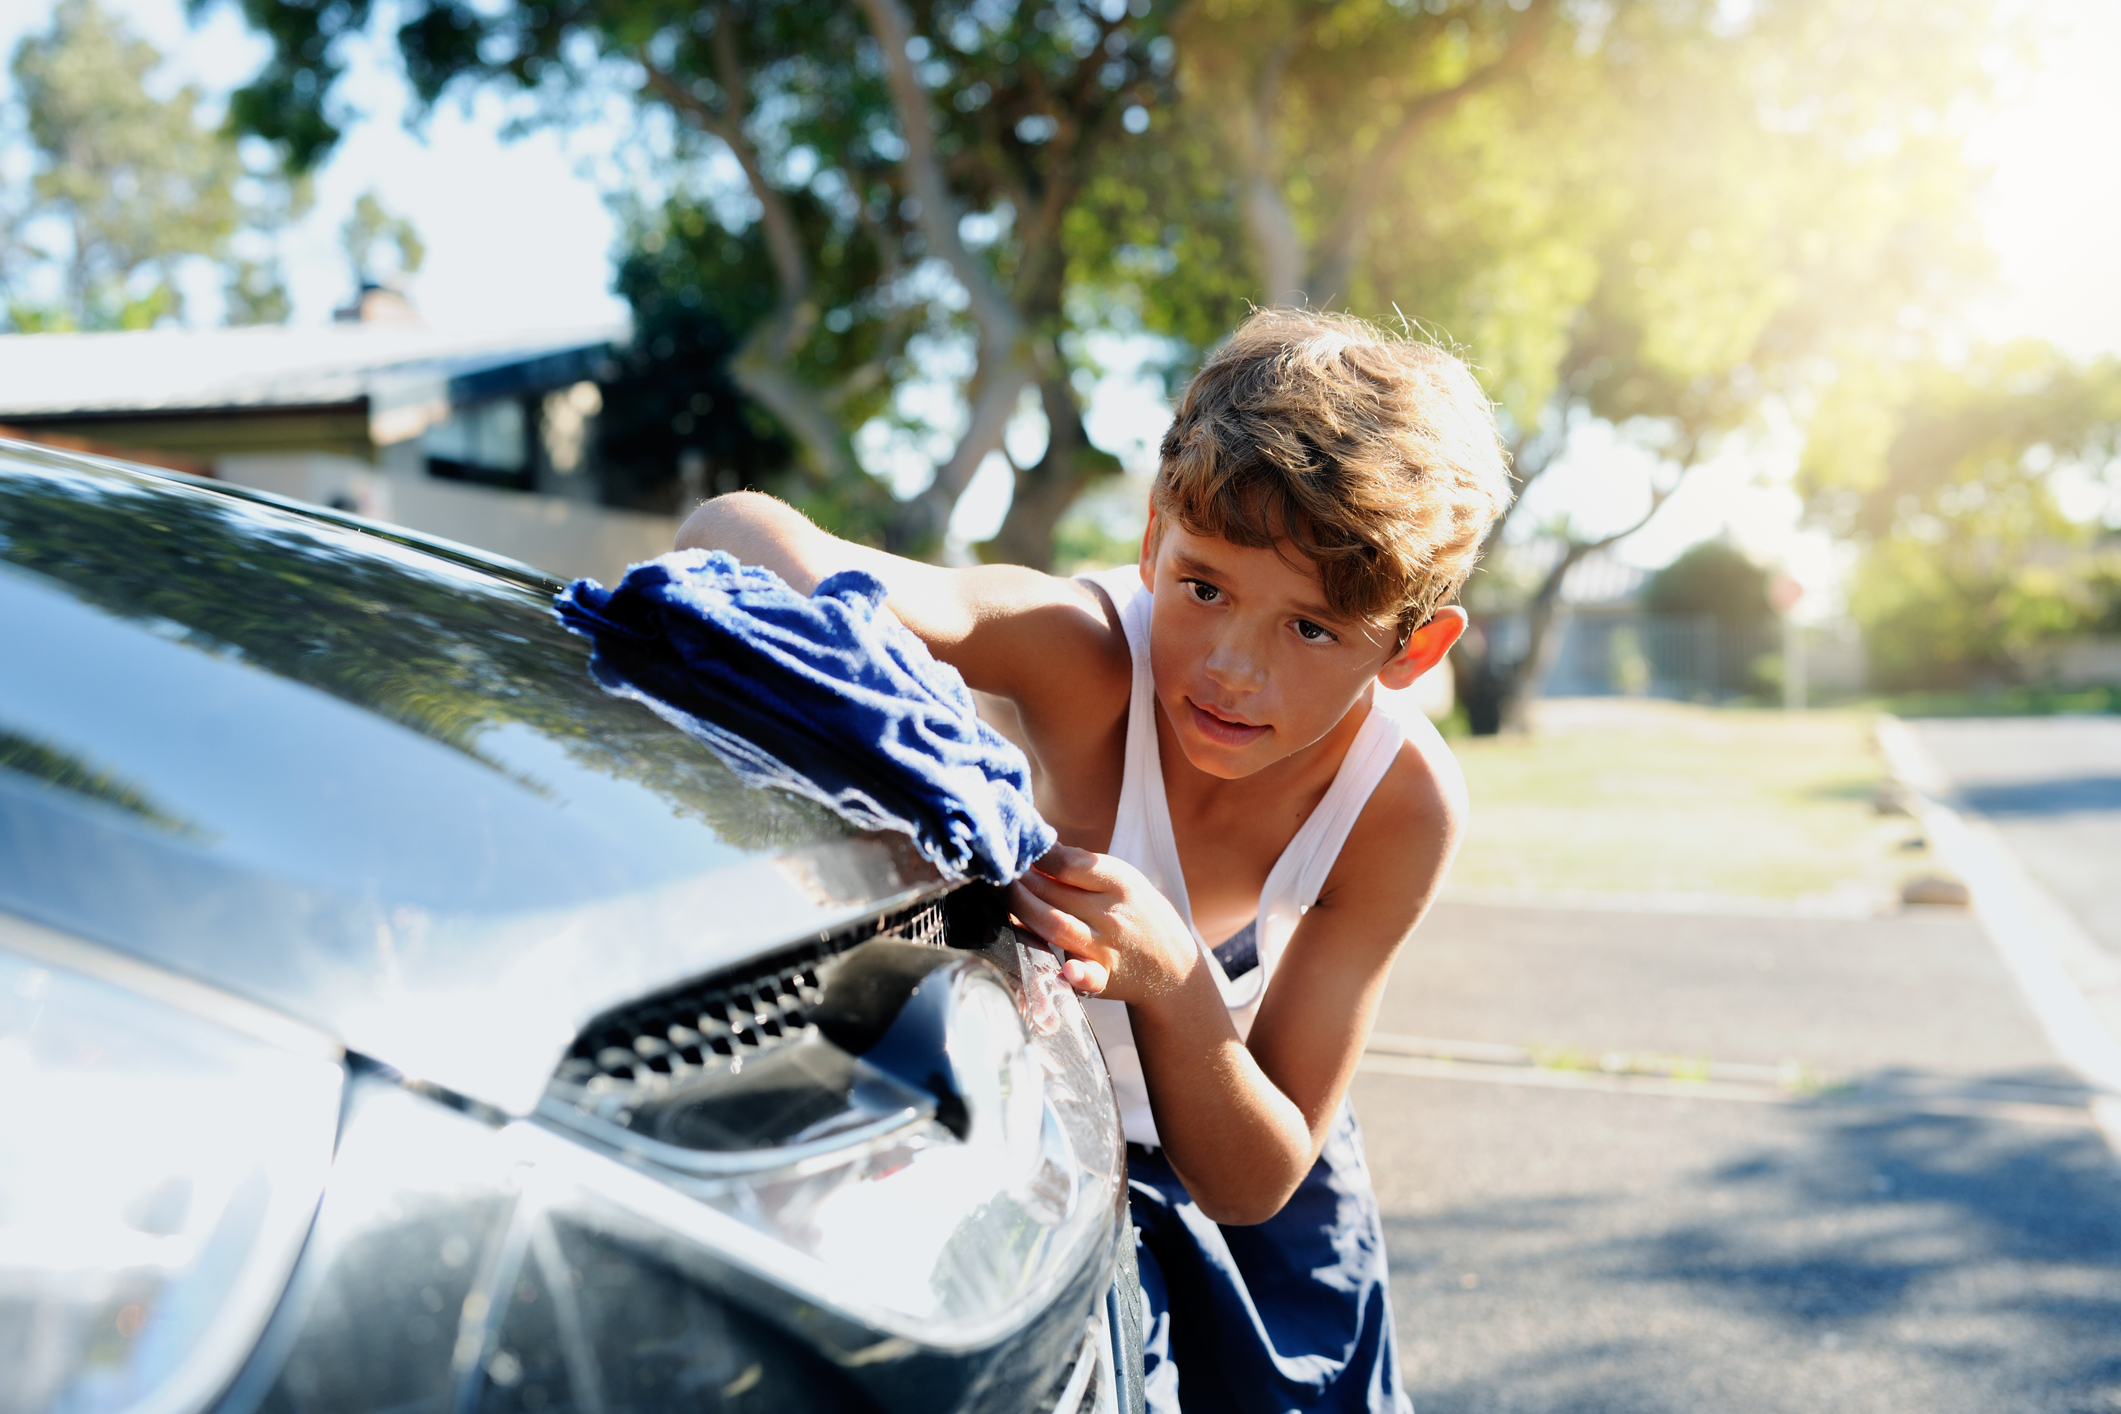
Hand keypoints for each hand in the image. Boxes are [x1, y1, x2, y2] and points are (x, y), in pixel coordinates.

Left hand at [1007, 845, 1198, 1003]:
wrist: (1172, 963)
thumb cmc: (1134, 911)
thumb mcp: (1120, 879)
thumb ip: (1082, 865)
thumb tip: (1036, 845)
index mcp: (1118, 882)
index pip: (1071, 864)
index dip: (1038, 856)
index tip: (1016, 847)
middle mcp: (1112, 913)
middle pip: (1055, 894)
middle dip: (1019, 882)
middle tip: (993, 872)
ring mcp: (1106, 947)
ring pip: (1056, 927)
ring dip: (1023, 912)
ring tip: (1000, 898)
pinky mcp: (1103, 978)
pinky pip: (1089, 977)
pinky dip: (1077, 975)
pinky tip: (1064, 969)